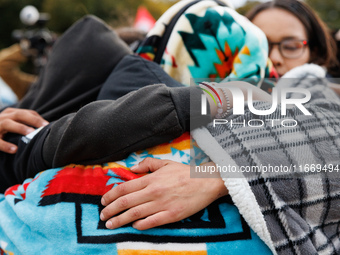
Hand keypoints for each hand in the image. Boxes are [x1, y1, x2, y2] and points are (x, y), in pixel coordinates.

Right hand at [0, 107, 48, 152]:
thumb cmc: (2, 130)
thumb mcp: (12, 124)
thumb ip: (25, 124)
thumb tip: (45, 129)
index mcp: (10, 113)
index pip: (26, 113)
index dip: (37, 118)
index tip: (48, 125)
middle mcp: (3, 117)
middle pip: (19, 114)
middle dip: (33, 120)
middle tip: (44, 127)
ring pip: (7, 124)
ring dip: (20, 128)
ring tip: (31, 133)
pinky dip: (5, 145)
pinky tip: (15, 150)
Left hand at [100, 158, 227, 229]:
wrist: (206, 182)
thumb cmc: (186, 172)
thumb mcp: (166, 163)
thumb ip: (148, 164)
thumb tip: (132, 168)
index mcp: (151, 179)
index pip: (124, 188)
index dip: (110, 195)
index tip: (103, 201)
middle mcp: (154, 192)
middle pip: (125, 202)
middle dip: (110, 210)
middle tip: (102, 215)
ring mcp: (162, 204)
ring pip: (134, 214)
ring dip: (119, 220)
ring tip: (110, 225)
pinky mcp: (171, 215)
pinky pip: (151, 222)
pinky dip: (139, 225)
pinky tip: (133, 226)